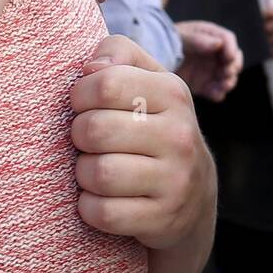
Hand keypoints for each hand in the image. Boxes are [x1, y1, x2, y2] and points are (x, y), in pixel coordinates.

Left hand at [71, 36, 215, 251]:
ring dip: (83, 174)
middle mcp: (180, 135)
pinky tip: (101, 198)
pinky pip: (103, 213)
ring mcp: (176, 180)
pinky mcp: (163, 219)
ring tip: (94, 169)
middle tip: (87, 141)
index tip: (83, 105)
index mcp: (173, 93)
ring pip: (98, 174)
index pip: (106, 83)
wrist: (194, 193)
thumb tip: (91, 65)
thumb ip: (119, 53)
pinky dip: (90, 208)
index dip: (80, 95)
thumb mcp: (147, 80)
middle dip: (78, 137)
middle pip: (95, 129)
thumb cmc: (154, 125)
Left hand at [174, 20, 242, 101]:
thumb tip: (219, 44)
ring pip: (227, 77)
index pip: (228, 40)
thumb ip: (200, 40)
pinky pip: (216, 91)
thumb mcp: (184, 37)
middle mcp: (216, 54)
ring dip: (228, 82)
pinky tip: (214, 94)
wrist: (157, 56)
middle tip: (226, 73)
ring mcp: (212, 70)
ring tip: (224, 85)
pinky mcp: (205, 85)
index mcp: (212, 36)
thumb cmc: (171, 41)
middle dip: (232, 67)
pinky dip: (217, 93)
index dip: (231, 49)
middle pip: (232, 60)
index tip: (229, 58)